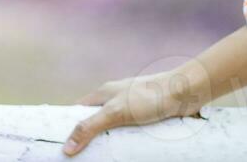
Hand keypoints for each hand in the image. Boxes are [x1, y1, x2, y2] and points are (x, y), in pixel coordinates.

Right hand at [63, 70, 201, 155]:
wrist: (186, 91)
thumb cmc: (151, 96)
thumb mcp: (116, 112)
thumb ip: (91, 127)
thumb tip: (67, 147)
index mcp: (105, 93)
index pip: (78, 110)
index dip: (68, 125)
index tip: (60, 144)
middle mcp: (117, 99)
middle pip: (96, 121)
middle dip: (89, 138)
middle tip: (81, 158)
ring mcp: (133, 108)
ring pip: (114, 129)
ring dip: (109, 142)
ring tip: (101, 158)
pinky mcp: (147, 116)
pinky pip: (131, 132)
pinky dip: (126, 142)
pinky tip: (125, 154)